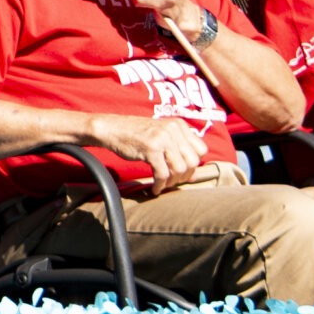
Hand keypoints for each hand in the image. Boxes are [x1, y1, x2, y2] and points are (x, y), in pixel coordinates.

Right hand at [88, 114, 208, 188]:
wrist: (112, 128)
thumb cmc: (136, 135)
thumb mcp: (161, 133)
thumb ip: (178, 147)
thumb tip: (193, 173)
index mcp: (179, 125)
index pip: (201, 149)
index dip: (194, 164)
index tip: (183, 172)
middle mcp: (173, 129)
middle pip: (193, 161)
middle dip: (184, 176)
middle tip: (173, 182)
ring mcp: (162, 138)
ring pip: (180, 169)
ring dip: (172, 182)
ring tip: (163, 185)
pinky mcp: (150, 149)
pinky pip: (163, 174)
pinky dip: (160, 185)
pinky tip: (155, 189)